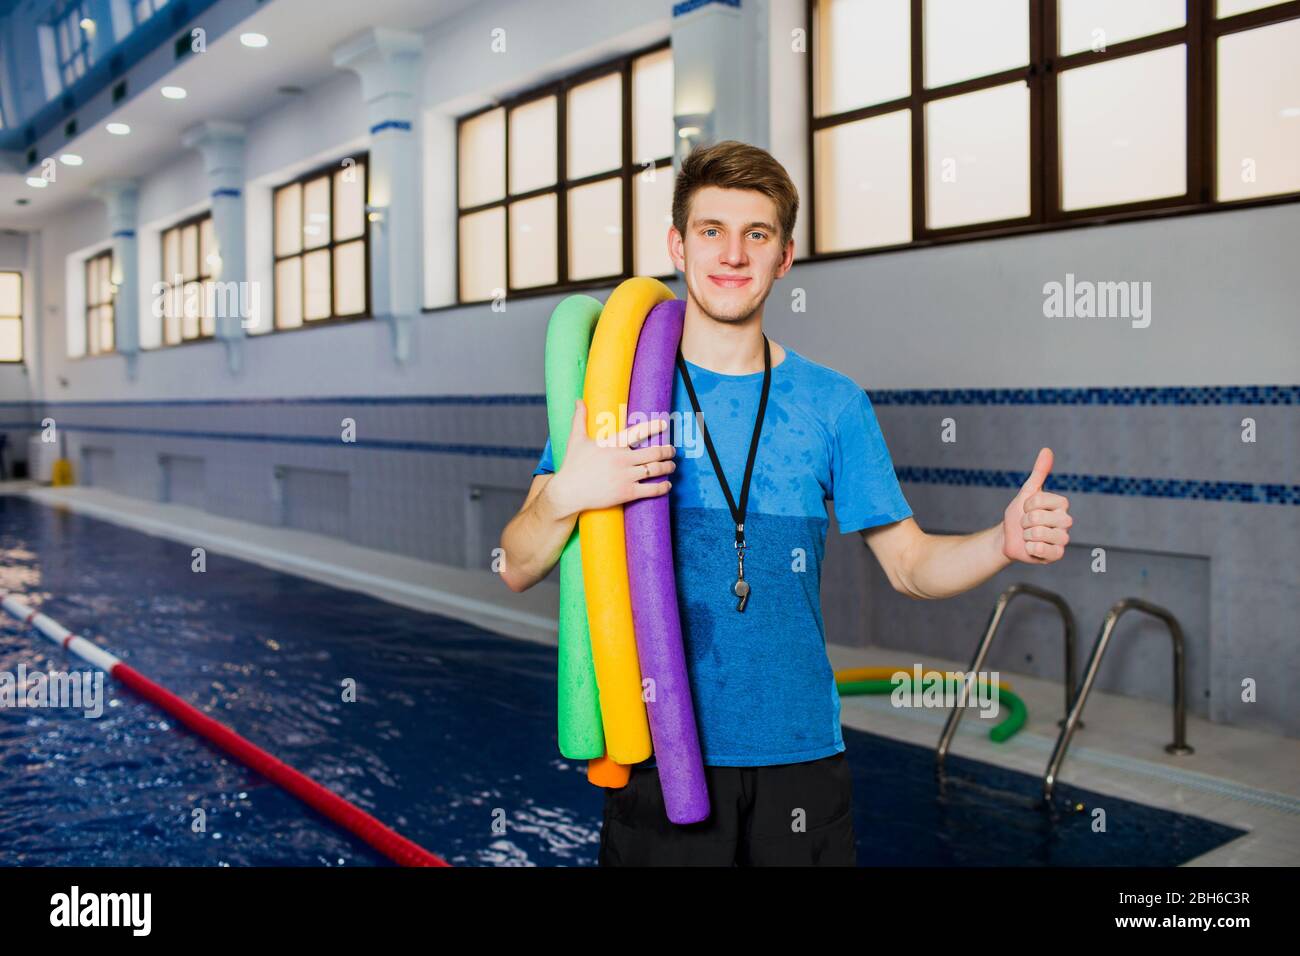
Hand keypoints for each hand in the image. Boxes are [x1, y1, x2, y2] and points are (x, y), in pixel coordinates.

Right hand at [547, 398, 675, 516]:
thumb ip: (580, 419)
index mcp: (612, 444)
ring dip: (668, 467)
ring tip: (672, 466)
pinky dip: (663, 487)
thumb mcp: (575, 439)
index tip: (665, 424)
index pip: (637, 432)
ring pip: (655, 470)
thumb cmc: (572, 465)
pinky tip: (667, 484)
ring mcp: (626, 476)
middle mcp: (622, 459)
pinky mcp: (627, 493)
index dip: (654, 427)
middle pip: (654, 452)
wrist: (568, 492)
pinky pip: (652, 489)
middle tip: (672, 451)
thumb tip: (577, 400)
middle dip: (667, 451)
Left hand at [1002, 448, 1071, 564]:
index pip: (1040, 500)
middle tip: (1026, 524)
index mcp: (1061, 504)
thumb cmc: (1019, 514)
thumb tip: (1047, 450)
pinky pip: (1041, 549)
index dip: (1027, 505)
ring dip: (1026, 535)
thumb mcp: (1027, 492)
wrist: (1009, 538)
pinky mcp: (1057, 554)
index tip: (1026, 508)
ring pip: (1039, 534)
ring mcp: (1062, 539)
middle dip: (1025, 521)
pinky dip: (1030, 549)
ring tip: (1028, 536)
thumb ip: (1039, 472)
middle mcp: (1066, 520)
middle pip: (1038, 518)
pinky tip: (1032, 547)